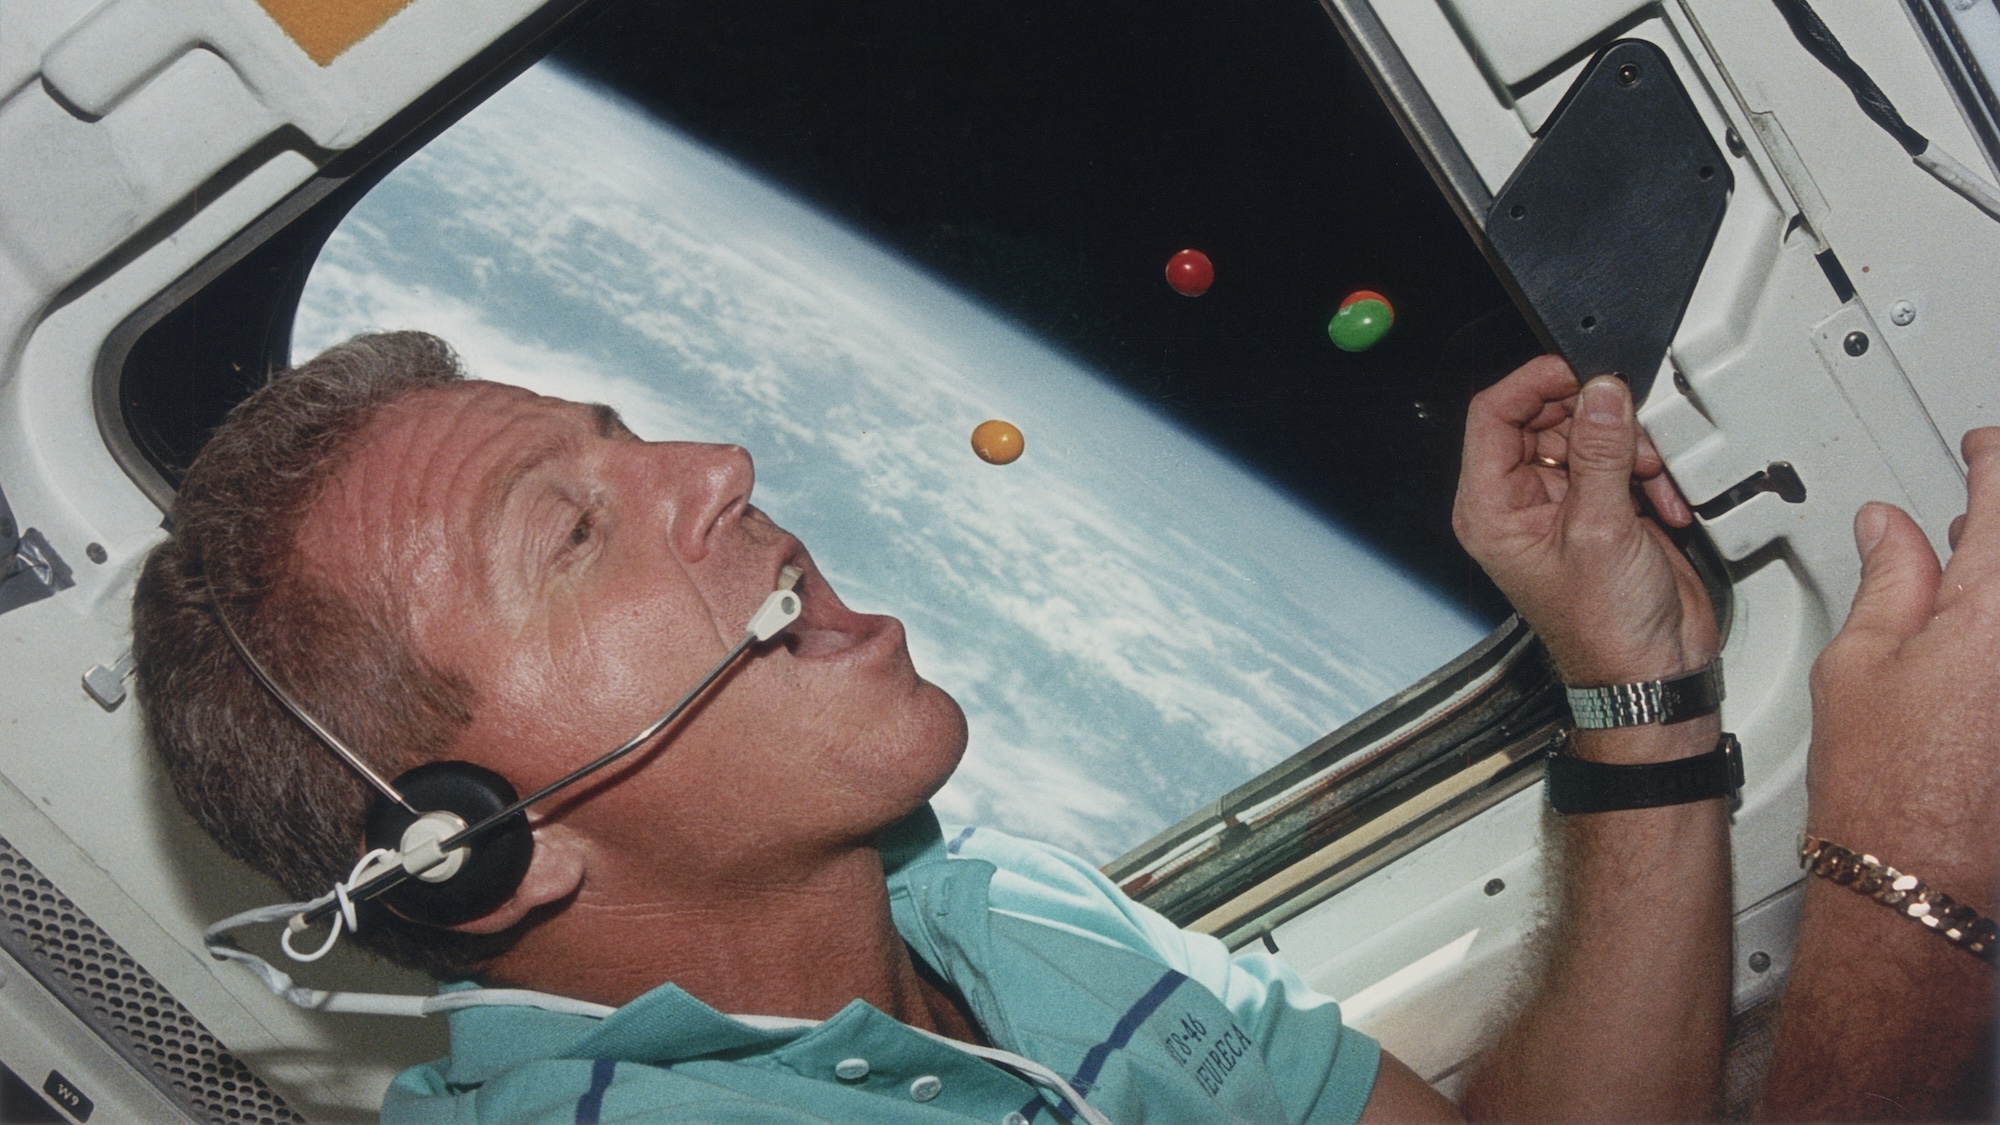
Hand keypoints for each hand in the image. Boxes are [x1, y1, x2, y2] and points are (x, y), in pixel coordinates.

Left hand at [1452, 357, 1714, 687]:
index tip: (1577, 372)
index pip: (1491, 415)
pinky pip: (1617, 460)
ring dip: (1627, 446)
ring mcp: (1560, 504)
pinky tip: (1663, 503)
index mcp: (1491, 509)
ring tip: (1649, 477)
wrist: (1652, 672)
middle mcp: (1518, 502)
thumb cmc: (1607, 630)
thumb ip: (1601, 453)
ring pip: (1585, 433)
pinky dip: (1646, 471)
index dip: (1532, 384)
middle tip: (1628, 433)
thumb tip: (1600, 394)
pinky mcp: (1601, 509)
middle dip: (1592, 418)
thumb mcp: (1602, 529)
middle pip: (1542, 417)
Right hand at [1805, 427, 1999, 890]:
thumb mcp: (1860, 664)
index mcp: (1995, 606)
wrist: (1924, 881)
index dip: (1992, 459)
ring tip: (1983, 568)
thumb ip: (1889, 581)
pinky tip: (1987, 634)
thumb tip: (1894, 533)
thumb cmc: (1887, 792)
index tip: (1982, 454)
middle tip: (1979, 509)